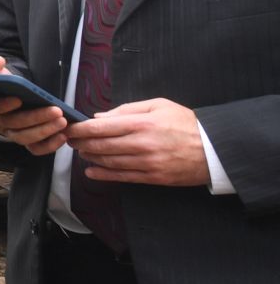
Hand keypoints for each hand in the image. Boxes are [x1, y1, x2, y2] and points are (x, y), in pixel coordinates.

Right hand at [0, 53, 68, 155]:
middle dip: (35, 118)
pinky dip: (49, 145)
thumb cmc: (2, 83)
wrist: (10, 96)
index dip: (3, 105)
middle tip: (55, 111)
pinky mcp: (26, 141)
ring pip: (25, 138)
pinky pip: (35, 148)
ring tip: (62, 121)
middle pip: (14, 124)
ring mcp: (12, 133)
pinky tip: (62, 136)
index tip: (18, 99)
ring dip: (44, 131)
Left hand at [66, 99, 210, 185]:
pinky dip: (102, 175)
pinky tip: (91, 171)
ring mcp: (146, 163)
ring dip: (90, 158)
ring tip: (81, 152)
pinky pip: (121, 177)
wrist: (214, 149)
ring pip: (108, 162)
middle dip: (80, 143)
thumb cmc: (186, 123)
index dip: (80, 129)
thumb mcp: (158, 106)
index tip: (70, 128)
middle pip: (100, 146)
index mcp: (141, 124)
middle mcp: (141, 144)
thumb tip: (100, 116)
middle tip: (70, 140)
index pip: (100, 127)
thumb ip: (126, 110)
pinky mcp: (152, 178)